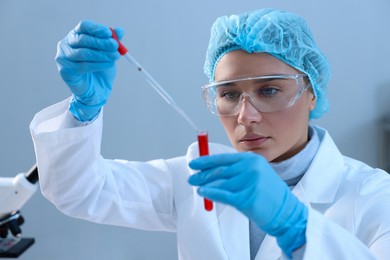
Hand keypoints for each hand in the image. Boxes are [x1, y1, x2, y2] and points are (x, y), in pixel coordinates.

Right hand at [55, 20, 122, 120]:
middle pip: (83, 39)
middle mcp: (66, 44)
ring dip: (102, 54)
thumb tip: (120, 31)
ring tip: (115, 56)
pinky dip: (98, 65)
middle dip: (101, 42)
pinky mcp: (65, 70)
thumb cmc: (101, 69)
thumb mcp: (109, 53)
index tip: (110, 33)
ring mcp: (63, 57)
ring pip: (84, 53)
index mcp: (76, 35)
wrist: (97, 90)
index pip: (84, 27)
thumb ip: (112, 42)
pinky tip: (109, 64)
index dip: (96, 29)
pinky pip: (83, 66)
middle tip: (115, 45)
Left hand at [188, 152, 307, 256]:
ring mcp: (249, 183)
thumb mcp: (254, 175)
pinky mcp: (247, 198)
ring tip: (196, 185)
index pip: (223, 159)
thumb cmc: (266, 193)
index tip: (194, 164)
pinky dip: (210, 193)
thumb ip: (235, 171)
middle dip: (202, 174)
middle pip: (219, 170)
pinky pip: (223, 195)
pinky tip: (203, 192)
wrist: (285, 211)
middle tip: (191, 177)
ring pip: (220, 183)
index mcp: (252, 159)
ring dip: (205, 184)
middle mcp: (251, 168)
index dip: (206, 161)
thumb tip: (210, 170)